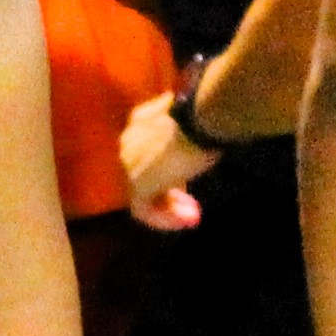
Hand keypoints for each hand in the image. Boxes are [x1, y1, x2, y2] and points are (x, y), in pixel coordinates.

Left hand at [120, 91, 214, 230]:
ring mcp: (129, 163)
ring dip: (169, 209)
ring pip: (145, 193)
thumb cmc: (204, 115)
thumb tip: (206, 144)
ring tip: (192, 217)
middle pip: (147, 173)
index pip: (152, 150)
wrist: (196, 119)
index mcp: (142, 120)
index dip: (172, 168)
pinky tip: (185, 221)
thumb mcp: (196, 123)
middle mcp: (130, 140)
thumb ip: (190, 135)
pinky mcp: (135, 183)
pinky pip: (143, 209)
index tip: (190, 179)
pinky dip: (164, 218)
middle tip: (192, 205)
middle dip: (170, 192)